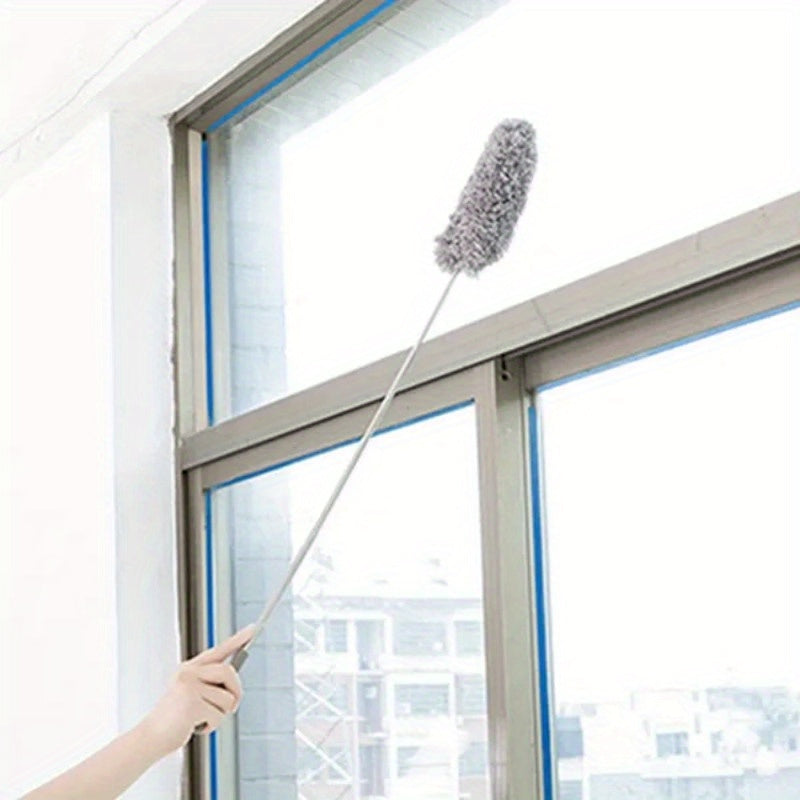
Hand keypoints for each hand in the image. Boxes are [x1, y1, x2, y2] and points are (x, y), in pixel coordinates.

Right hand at [140, 624, 254, 756]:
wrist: (150, 737)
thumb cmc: (173, 719)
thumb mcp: (189, 694)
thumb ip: (208, 684)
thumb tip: (234, 683)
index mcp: (189, 669)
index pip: (218, 651)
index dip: (237, 640)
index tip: (253, 629)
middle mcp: (188, 673)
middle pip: (229, 673)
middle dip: (236, 692)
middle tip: (231, 707)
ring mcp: (190, 686)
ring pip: (227, 698)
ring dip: (220, 715)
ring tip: (201, 720)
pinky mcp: (192, 704)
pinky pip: (219, 715)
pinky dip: (212, 726)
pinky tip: (196, 727)